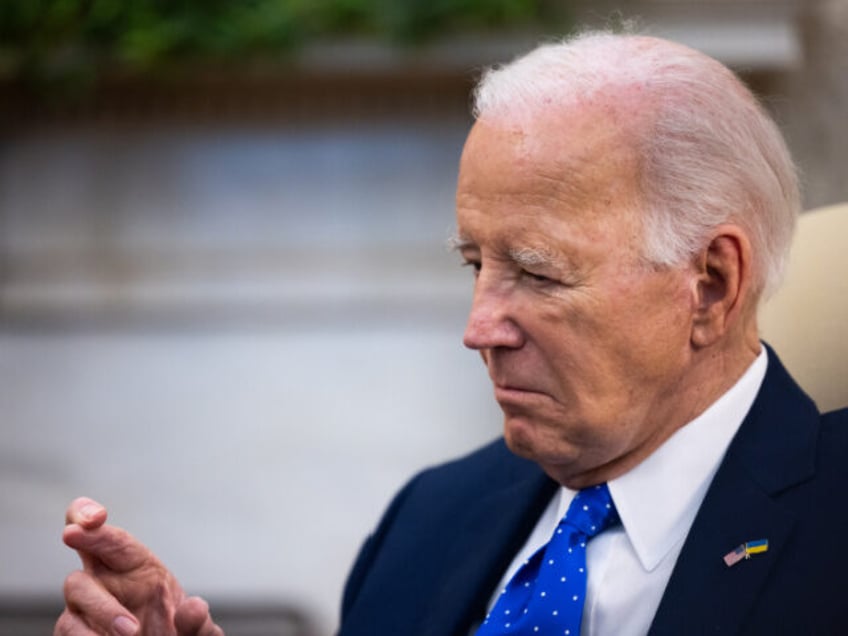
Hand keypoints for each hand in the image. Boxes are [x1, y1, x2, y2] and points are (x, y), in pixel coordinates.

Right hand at [55, 497, 222, 634]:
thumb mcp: (196, 630)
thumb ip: (196, 619)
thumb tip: (194, 608)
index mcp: (135, 566)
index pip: (111, 536)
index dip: (96, 517)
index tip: (95, 518)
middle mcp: (106, 581)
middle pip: (86, 551)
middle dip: (87, 546)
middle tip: (82, 539)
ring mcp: (87, 607)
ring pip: (76, 592)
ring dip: (101, 609)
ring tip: (131, 632)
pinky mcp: (76, 631)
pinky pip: (68, 628)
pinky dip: (84, 635)